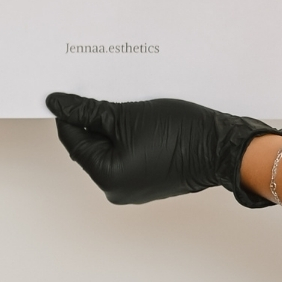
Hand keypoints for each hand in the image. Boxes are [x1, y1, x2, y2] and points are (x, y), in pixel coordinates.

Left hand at [46, 92, 281, 206]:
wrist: (225, 147)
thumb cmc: (181, 132)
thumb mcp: (126, 115)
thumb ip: (87, 110)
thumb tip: (56, 103)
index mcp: (105, 176)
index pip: (73, 140)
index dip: (68, 114)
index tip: (64, 93)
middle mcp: (115, 189)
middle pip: (89, 146)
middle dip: (90, 120)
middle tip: (92, 92)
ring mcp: (132, 187)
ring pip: (108, 149)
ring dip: (109, 126)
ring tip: (116, 102)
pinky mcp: (147, 180)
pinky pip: (126, 154)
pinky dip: (125, 136)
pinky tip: (132, 117)